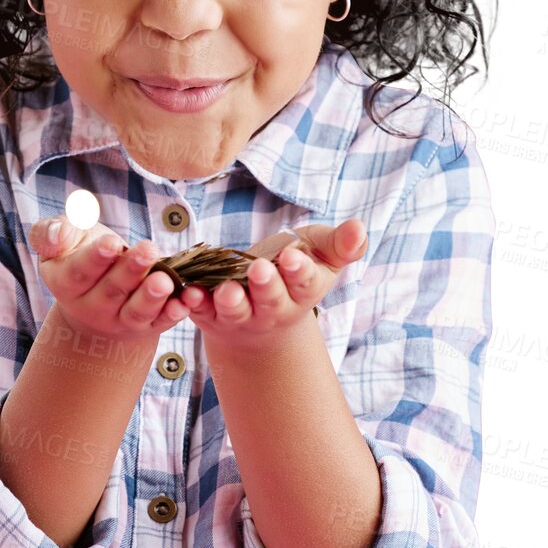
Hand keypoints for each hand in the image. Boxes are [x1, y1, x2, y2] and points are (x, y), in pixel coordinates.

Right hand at [26, 216, 195, 343]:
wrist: (93, 294)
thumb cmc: (77, 254)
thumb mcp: (60, 240)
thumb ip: (51, 233)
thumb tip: (57, 235)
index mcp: (65, 283)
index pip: (80, 271)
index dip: (96, 258)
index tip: (112, 244)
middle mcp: (91, 307)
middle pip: (112, 289)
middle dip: (131, 270)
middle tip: (148, 249)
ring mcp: (120, 320)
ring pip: (136, 311)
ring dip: (152, 296)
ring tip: (165, 280)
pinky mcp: (146, 326)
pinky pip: (160, 322)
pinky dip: (174, 314)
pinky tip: (185, 302)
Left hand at [182, 218, 368, 350]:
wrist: (264, 319)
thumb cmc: (295, 273)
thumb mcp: (322, 256)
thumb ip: (341, 244)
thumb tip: (360, 228)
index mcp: (303, 291)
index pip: (304, 282)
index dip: (299, 270)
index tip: (292, 257)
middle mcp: (274, 308)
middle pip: (271, 299)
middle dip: (266, 286)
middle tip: (260, 270)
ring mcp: (241, 314)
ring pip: (235, 310)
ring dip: (230, 301)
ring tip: (226, 291)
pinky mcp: (211, 314)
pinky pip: (200, 310)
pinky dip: (193, 302)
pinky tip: (187, 292)